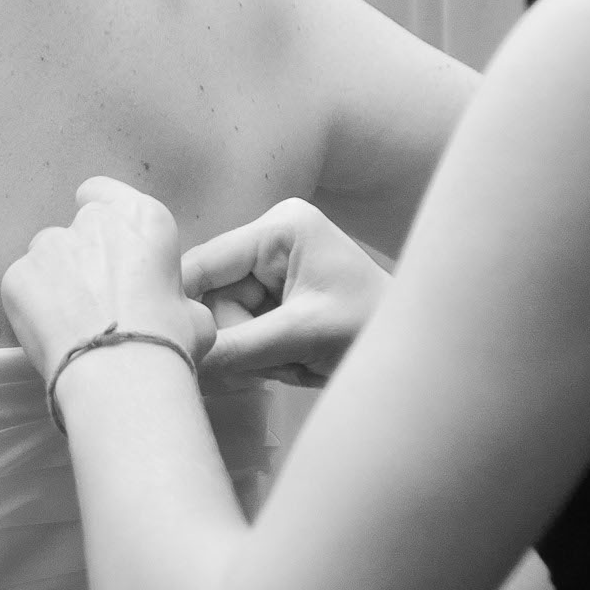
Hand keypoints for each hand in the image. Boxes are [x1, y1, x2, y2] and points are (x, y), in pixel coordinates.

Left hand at [1, 177, 216, 394]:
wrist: (121, 374)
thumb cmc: (166, 343)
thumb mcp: (194, 314)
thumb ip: (173, 295)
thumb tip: (172, 309)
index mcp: (143, 219)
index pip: (104, 194)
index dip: (101, 221)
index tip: (105, 247)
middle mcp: (93, 222)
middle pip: (76, 230)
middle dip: (81, 258)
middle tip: (94, 301)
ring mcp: (50, 245)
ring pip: (46, 257)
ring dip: (55, 281)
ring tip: (71, 324)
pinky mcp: (18, 275)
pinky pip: (22, 286)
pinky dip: (31, 307)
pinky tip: (51, 335)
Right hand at [181, 198, 388, 385]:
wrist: (416, 355)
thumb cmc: (370, 330)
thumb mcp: (299, 336)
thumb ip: (235, 346)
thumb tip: (179, 361)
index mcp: (280, 228)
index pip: (205, 263)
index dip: (183, 304)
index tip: (173, 344)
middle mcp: (272, 241)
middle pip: (214, 298)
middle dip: (242, 337)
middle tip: (282, 357)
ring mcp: (274, 271)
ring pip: (228, 322)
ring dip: (257, 353)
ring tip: (300, 360)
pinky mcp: (279, 300)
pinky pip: (245, 334)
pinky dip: (266, 357)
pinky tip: (299, 361)